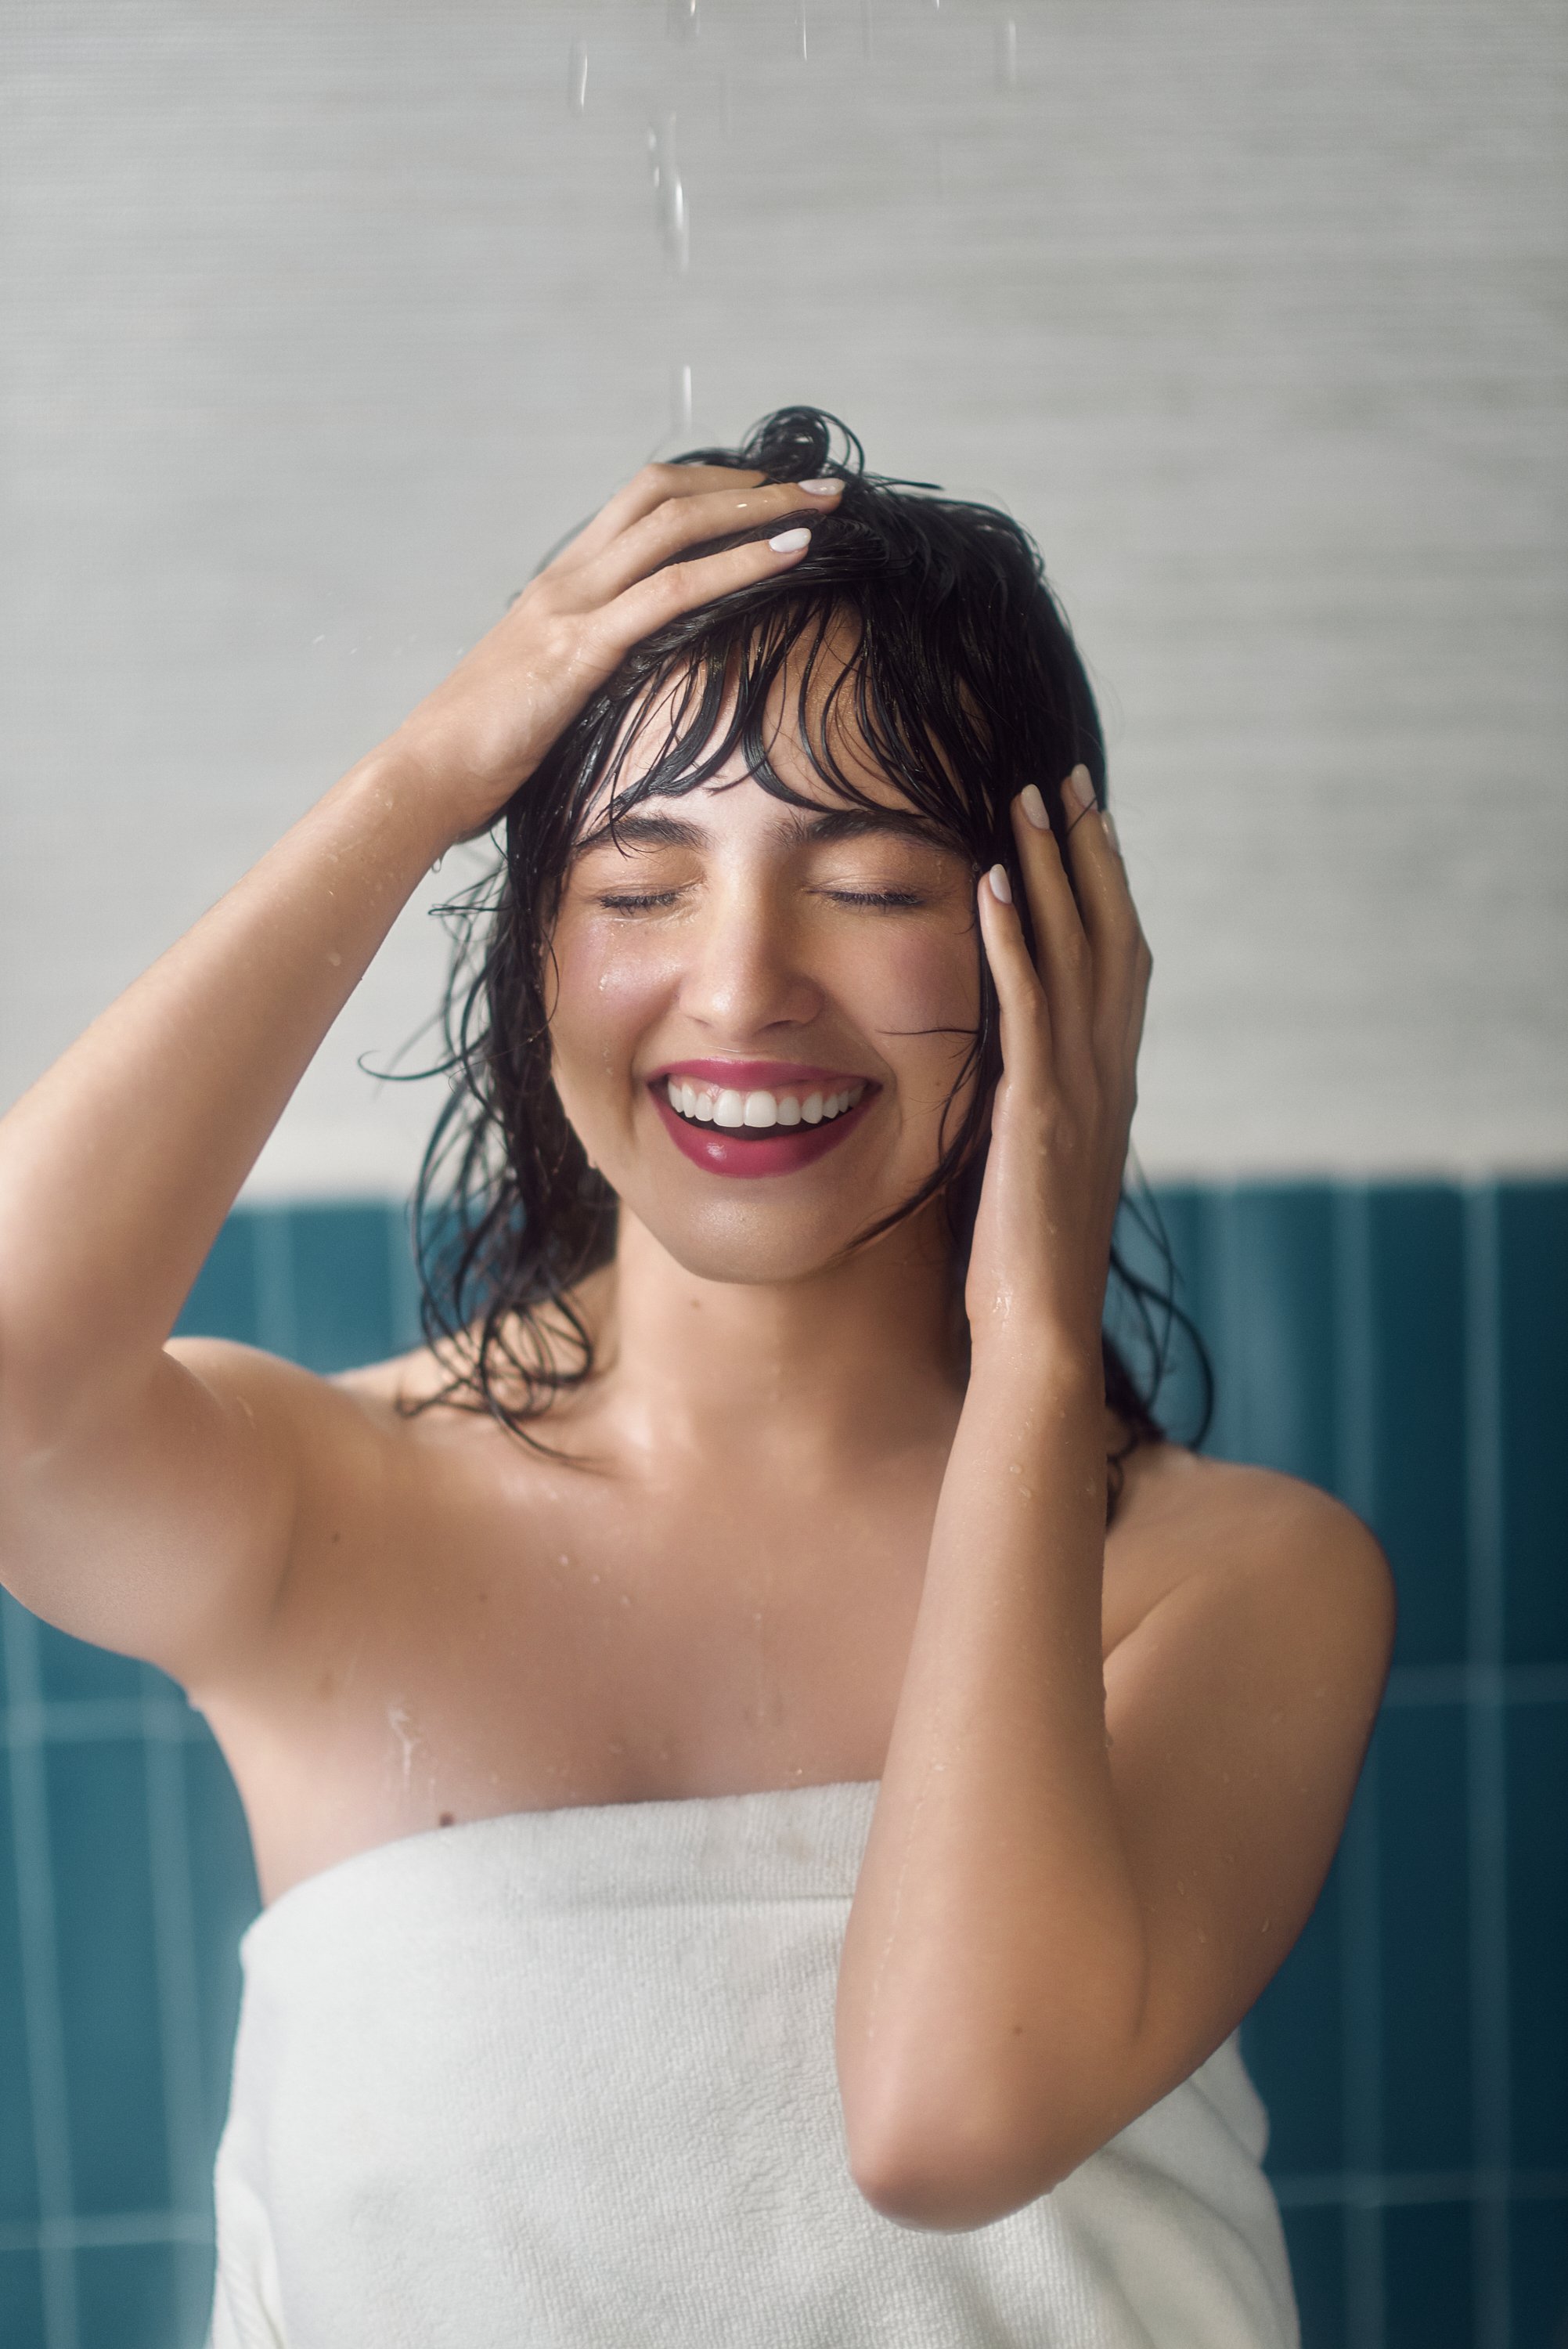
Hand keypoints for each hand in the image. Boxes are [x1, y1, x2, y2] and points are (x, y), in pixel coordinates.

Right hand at [384, 465, 840, 843]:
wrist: (422, 779)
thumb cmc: (480, 755)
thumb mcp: (544, 698)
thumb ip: (589, 675)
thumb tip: (636, 689)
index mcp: (557, 588)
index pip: (639, 506)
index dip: (707, 487)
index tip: (766, 492)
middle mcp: (566, 581)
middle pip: (663, 494)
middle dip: (746, 481)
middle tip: (817, 484)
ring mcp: (572, 608)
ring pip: (676, 527)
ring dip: (759, 508)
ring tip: (823, 505)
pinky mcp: (581, 650)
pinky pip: (674, 591)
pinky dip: (740, 564)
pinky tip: (791, 554)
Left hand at [966, 769, 1151, 1365]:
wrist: (1042, 1329)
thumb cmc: (1026, 1263)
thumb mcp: (1037, 1164)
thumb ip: (1035, 1105)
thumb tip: (1014, 1074)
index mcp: (1109, 1082)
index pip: (1118, 962)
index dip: (1105, 888)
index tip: (1086, 824)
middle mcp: (1108, 1072)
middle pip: (1110, 935)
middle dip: (1088, 853)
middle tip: (1067, 779)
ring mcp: (1079, 1088)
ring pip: (1075, 953)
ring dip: (1051, 870)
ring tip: (1027, 800)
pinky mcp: (1037, 1108)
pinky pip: (1027, 1005)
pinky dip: (1014, 938)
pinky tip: (993, 884)